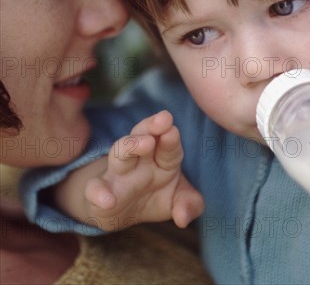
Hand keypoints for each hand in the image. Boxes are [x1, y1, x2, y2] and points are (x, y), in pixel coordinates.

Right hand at [84, 110, 203, 230]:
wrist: (118, 211)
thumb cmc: (153, 196)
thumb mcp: (176, 201)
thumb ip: (188, 204)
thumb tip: (184, 218)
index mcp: (161, 159)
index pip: (168, 146)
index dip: (171, 139)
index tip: (173, 129)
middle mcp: (139, 160)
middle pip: (143, 136)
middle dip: (152, 127)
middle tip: (164, 119)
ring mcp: (117, 173)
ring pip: (120, 153)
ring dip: (131, 146)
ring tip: (145, 143)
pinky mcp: (97, 192)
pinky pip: (94, 189)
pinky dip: (98, 193)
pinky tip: (107, 200)